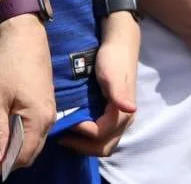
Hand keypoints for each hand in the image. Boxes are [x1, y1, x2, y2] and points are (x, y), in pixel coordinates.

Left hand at [0, 15, 55, 176]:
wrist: (24, 35)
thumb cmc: (7, 65)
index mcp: (38, 120)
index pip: (22, 156)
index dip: (1, 166)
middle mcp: (48, 120)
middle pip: (29, 152)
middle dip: (6, 158)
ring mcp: (48, 111)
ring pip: (30, 140)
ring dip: (10, 145)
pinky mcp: (43, 103)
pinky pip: (31, 128)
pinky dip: (15, 133)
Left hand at [57, 14, 138, 156]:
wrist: (119, 43)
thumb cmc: (113, 58)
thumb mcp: (112, 74)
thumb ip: (119, 93)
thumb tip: (130, 109)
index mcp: (123, 113)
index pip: (100, 134)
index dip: (82, 132)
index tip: (66, 121)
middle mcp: (124, 120)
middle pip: (103, 147)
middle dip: (82, 146)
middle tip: (61, 137)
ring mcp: (119, 118)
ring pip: (103, 143)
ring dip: (84, 144)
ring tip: (65, 135)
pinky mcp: (112, 113)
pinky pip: (101, 134)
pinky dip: (87, 137)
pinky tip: (73, 127)